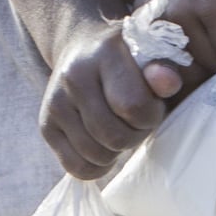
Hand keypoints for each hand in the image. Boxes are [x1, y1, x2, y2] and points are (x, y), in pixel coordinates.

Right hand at [38, 18, 166, 180]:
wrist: (82, 48)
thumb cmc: (128, 59)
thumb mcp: (151, 55)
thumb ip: (166, 69)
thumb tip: (169, 83)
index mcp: (105, 53)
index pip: (133, 106)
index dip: (151, 116)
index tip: (153, 106)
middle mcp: (74, 76)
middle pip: (114, 136)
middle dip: (136, 135)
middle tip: (138, 121)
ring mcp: (56, 102)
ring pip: (97, 155)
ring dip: (118, 151)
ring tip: (121, 128)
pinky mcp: (46, 126)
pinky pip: (76, 167)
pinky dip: (97, 166)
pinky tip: (105, 146)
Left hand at [132, 0, 215, 98]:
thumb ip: (190, 35)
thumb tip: (206, 84)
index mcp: (147, 17)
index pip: (156, 74)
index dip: (184, 81)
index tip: (209, 72)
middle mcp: (158, 17)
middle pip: (187, 76)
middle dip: (214, 72)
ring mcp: (183, 13)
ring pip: (214, 67)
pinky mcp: (213, 10)